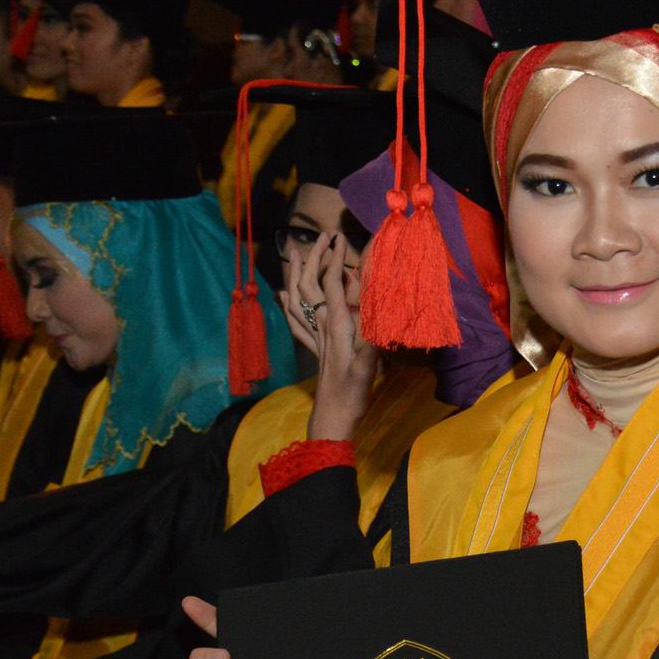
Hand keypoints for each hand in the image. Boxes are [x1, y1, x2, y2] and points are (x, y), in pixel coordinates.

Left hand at [290, 232, 375, 440]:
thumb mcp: (367, 364)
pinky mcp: (315, 352)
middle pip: (311, 286)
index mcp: (337, 326)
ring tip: (294, 254)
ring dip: (296, 275)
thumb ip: (370, 332)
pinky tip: (283, 296)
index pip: (332, 284)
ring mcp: (316, 340)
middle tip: (322, 236)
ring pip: (299, 301)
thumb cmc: (352, 395)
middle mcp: (323, 328)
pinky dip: (288, 305)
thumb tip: (375, 302)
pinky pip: (296, 323)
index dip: (335, 259)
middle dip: (315, 258)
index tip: (342, 237)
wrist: (332, 421)